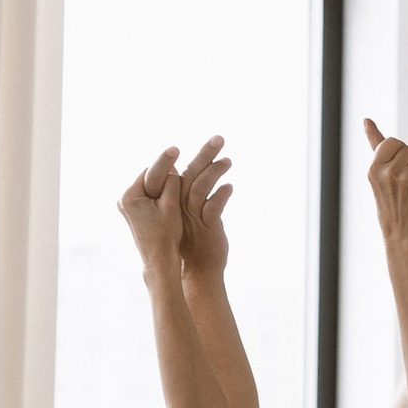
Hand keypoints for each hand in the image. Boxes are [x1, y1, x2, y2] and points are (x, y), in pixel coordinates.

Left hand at [116, 146, 186, 277]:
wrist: (159, 261)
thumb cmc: (166, 235)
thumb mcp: (171, 205)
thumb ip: (170, 183)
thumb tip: (171, 166)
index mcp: (129, 197)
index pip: (149, 172)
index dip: (165, 161)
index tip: (175, 149)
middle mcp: (125, 200)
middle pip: (149, 177)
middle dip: (164, 170)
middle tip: (177, 154)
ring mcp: (129, 206)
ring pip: (150, 186)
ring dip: (164, 180)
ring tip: (177, 170)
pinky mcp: (136, 212)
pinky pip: (151, 195)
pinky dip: (162, 191)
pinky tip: (174, 186)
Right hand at [171, 135, 231, 279]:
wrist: (199, 269)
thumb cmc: (195, 239)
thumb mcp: (190, 213)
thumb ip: (190, 192)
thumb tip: (193, 171)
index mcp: (177, 199)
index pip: (185, 171)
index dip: (201, 156)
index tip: (214, 142)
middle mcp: (181, 204)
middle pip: (191, 173)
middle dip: (205, 153)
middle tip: (219, 137)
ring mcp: (193, 215)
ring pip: (200, 187)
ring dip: (215, 171)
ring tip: (228, 160)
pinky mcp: (206, 226)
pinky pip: (213, 206)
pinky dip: (221, 194)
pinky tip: (229, 187)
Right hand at [364, 118, 407, 246]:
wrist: (403, 236)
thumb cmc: (391, 206)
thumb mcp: (377, 178)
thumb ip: (377, 150)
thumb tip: (366, 120)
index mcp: (374, 169)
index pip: (391, 142)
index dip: (401, 153)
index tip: (401, 169)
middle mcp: (388, 171)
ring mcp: (407, 177)